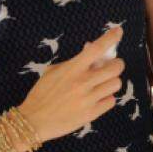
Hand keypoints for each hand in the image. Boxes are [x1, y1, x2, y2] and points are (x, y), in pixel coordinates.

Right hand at [18, 27, 124, 141]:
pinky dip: (106, 98)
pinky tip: (97, 98)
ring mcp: (89, 99)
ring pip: (116, 84)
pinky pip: (111, 101)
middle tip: (111, 66)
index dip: (110, 38)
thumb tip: (90, 49)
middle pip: (115, 68)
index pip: (97, 48)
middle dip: (116, 64)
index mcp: (72, 69)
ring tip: (102, 84)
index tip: (118, 31)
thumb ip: (73, 62)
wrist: (34, 120)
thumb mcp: (53, 71)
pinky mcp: (92, 114)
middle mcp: (83, 82)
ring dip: (111, 81)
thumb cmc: (42, 93)